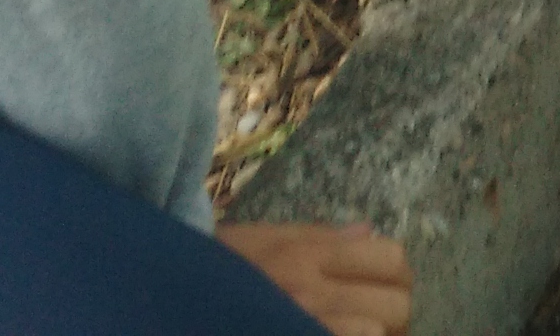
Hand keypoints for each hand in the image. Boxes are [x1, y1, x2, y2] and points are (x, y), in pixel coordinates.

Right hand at [218, 221, 413, 335]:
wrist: (163, 292)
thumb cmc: (211, 267)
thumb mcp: (259, 239)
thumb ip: (317, 235)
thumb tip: (368, 233)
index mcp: (307, 254)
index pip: (390, 258)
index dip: (395, 276)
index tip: (383, 288)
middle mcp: (313, 290)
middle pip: (395, 303)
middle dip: (393, 313)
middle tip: (376, 320)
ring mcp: (305, 325)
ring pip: (378, 334)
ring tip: (355, 333)